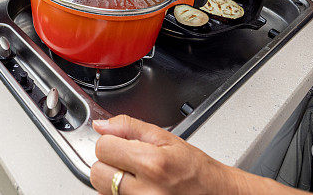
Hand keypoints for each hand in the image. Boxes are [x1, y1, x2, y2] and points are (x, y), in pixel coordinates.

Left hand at [90, 115, 230, 194]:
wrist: (215, 194)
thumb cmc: (195, 169)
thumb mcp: (166, 138)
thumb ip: (130, 127)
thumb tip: (101, 125)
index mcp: (152, 163)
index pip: (103, 147)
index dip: (111, 142)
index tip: (121, 144)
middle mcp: (144, 190)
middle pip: (97, 172)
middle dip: (109, 163)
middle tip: (128, 161)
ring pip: (103, 189)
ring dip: (113, 180)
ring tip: (136, 176)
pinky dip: (120, 193)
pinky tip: (137, 187)